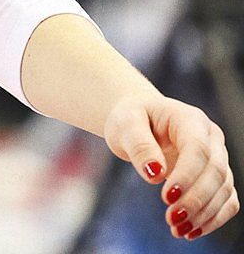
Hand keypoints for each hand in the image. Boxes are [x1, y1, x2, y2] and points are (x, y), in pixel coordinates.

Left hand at [102, 92, 237, 240]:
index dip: (187, 175)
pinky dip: (214, 218)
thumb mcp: (125, 124)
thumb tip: (155, 174)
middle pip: (215, 172)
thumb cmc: (131, 119)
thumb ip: (139, 146)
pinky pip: (226, 200)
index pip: (198, 149)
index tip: (166, 198)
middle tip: (171, 218)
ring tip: (178, 230)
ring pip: (224, 189)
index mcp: (190, 119)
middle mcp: (211, 138)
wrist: (140, 121)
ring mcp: (218, 158)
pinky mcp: (216, 177)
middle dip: (195, 199)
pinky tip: (192, 231)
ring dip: (204, 213)